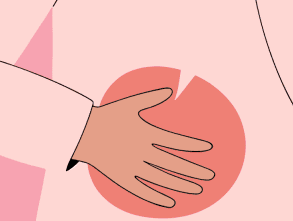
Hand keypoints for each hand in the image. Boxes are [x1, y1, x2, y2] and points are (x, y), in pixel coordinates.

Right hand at [71, 88, 214, 207]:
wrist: (81, 132)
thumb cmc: (107, 116)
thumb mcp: (129, 103)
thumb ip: (151, 97)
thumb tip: (171, 89)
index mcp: (146, 133)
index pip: (177, 141)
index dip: (194, 145)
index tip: (210, 148)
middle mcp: (142, 151)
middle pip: (174, 164)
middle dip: (194, 170)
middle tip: (211, 176)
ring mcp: (132, 166)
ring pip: (162, 179)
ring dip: (181, 185)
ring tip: (199, 189)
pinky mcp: (121, 178)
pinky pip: (142, 191)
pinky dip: (157, 198)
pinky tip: (171, 203)